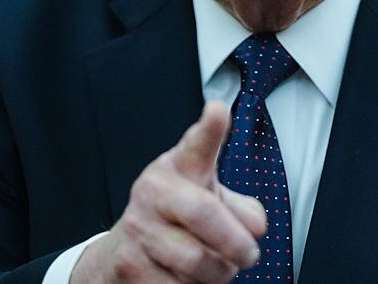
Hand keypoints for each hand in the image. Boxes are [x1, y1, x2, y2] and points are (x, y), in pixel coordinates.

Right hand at [70, 102, 266, 282]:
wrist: (123, 253)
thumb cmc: (178, 220)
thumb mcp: (209, 199)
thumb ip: (241, 208)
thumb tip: (254, 228)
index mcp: (178, 167)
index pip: (196, 145)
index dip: (209, 129)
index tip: (218, 110)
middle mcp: (153, 191)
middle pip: (206, 215)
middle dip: (237, 244)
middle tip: (249, 255)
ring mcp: (137, 227)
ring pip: (197, 261)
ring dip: (219, 273)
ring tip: (216, 266)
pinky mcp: (128, 265)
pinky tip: (188, 279)